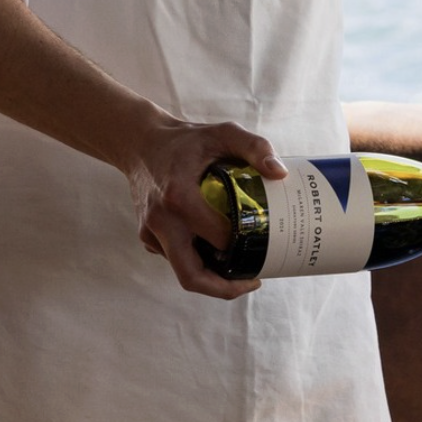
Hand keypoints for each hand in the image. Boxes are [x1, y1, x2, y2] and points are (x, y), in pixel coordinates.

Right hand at [125, 118, 285, 299]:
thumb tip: (280, 174)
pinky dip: (198, 261)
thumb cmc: (188, 139)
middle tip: (254, 281)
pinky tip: (221, 251)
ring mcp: (149, 232)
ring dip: (212, 277)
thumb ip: (255, 147)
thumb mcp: (224, 133)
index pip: (216, 238)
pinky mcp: (146, 237)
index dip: (243, 249)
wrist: (142, 143)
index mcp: (179, 197)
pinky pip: (174, 258)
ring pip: (182, 271)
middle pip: (190, 275)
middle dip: (224, 288)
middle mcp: (160, 221)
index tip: (266, 249)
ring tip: (243, 269)